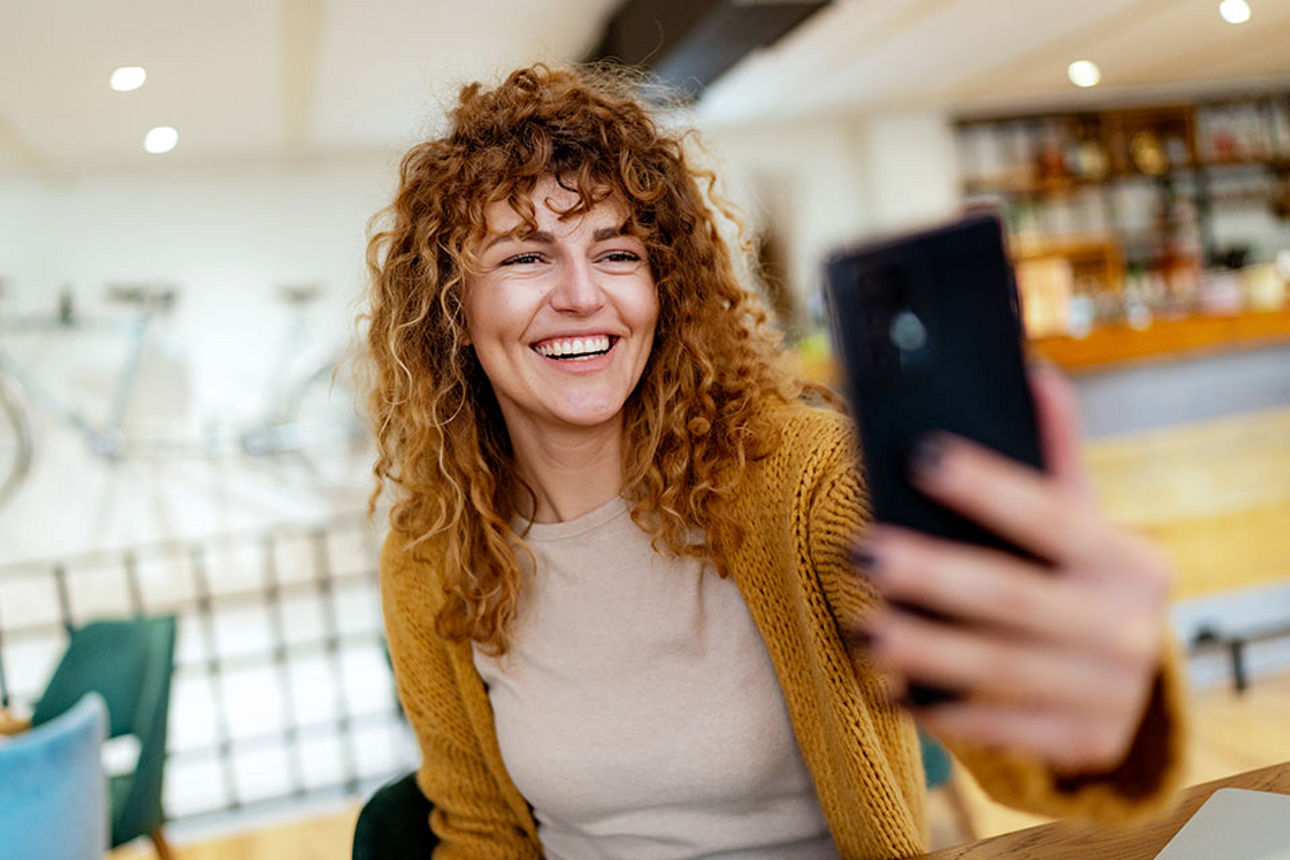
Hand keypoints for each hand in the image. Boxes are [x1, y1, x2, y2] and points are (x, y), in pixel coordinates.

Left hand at [853, 364, 1171, 772]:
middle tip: (862, 553)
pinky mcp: (1087, 744)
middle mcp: (1132, 628)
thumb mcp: (1078, 524)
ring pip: (1000, 670)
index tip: (923, 456)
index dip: (988, 486)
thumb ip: (1054, 457)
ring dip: (925, 649)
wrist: (1122, 680)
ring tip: (864, 626)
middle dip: (932, 574)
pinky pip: (1002, 731)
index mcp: (1132, 561)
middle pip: (1014, 597)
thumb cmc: (1077, 580)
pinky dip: (946, 711)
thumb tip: (1034, 374)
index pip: (1053, 515)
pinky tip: (893, 690)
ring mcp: (1113, 693)